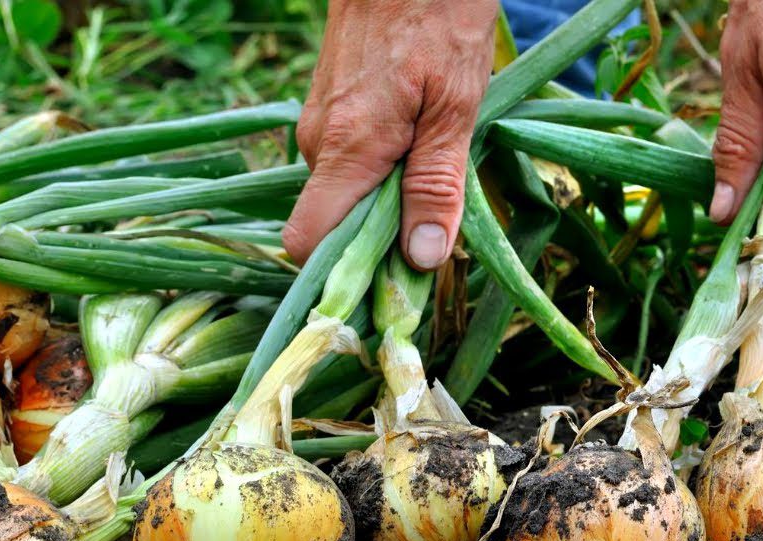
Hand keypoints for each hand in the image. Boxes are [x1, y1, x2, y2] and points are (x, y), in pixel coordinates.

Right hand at [283, 0, 498, 269]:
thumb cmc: (437, 15)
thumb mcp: (455, 105)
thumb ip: (435, 185)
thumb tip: (421, 261)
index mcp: (345, 149)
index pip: (307, 242)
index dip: (341, 277)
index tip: (390, 291)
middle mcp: (317, 142)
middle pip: (333, 226)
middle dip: (380, 243)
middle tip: (438, 236)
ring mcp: (317, 124)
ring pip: (344, 195)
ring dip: (387, 204)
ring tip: (436, 179)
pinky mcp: (328, 110)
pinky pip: (348, 165)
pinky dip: (381, 174)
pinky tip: (420, 148)